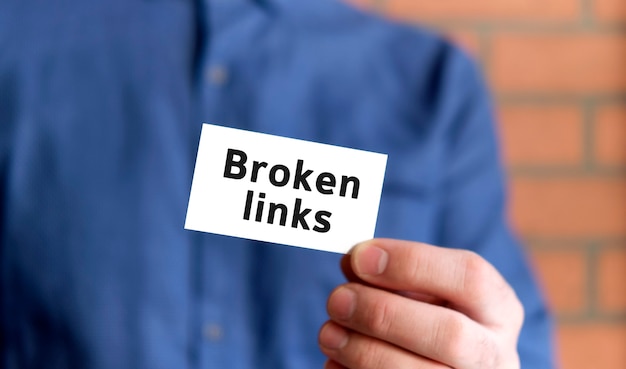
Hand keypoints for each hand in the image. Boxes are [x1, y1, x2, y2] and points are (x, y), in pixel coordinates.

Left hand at [318, 239, 522, 368]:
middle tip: (337, 298)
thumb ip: (393, 275)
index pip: (469, 277)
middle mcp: (495, 354)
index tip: (358, 256)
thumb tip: (353, 262)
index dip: (411, 262)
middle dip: (383, 313)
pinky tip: (334, 362)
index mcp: (499, 309)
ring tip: (328, 332)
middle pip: (449, 334)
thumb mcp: (423, 292)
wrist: (445, 366)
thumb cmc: (428, 319)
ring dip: (364, 351)